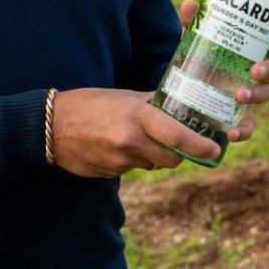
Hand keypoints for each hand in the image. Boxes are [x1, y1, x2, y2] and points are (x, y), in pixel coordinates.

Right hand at [51, 87, 220, 177]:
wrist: (53, 125)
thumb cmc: (91, 104)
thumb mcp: (124, 96)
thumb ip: (152, 103)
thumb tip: (180, 103)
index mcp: (137, 117)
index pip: (177, 135)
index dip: (200, 146)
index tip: (215, 149)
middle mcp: (130, 141)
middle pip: (170, 158)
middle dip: (178, 153)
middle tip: (178, 142)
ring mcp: (119, 160)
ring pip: (152, 164)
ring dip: (153, 155)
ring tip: (136, 137)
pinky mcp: (110, 173)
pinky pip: (133, 169)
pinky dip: (133, 160)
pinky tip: (117, 145)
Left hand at [177, 0, 268, 144]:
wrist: (184, 82)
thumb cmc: (200, 52)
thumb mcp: (195, 36)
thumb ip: (193, 21)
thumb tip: (190, 5)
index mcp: (255, 45)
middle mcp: (257, 67)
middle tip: (255, 70)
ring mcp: (251, 91)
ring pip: (267, 93)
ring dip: (258, 94)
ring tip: (240, 95)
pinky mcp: (239, 113)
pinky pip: (249, 126)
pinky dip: (243, 131)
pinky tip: (231, 133)